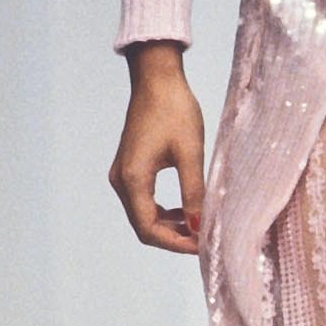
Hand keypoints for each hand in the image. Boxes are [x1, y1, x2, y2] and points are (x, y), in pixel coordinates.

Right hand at [111, 45, 205, 254]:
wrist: (157, 79)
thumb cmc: (175, 110)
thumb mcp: (190, 154)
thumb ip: (193, 193)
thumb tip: (198, 227)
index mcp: (133, 179)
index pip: (150, 229)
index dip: (176, 243)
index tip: (202, 246)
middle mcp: (121, 181)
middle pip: (144, 226)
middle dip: (174, 238)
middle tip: (203, 240)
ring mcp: (122, 174)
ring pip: (143, 215)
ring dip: (169, 226)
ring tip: (198, 226)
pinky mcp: (129, 167)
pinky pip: (143, 200)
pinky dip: (163, 211)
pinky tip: (185, 209)